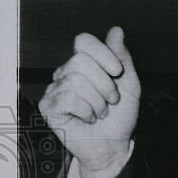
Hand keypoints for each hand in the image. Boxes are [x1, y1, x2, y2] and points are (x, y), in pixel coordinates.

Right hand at [38, 26, 140, 177]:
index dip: (103, 54)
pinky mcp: (49, 108)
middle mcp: (66, 73)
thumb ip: (122, 58)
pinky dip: (86, 111)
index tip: (117, 72)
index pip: (83, 41)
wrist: (114, 146)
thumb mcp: (129, 85)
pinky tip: (88, 119)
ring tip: (101, 113)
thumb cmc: (120, 117)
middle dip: (105, 84)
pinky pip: (68, 99)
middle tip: (111, 101)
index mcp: (84, 64)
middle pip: (80, 61)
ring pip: (76, 81)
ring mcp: (55, 90)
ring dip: (98, 102)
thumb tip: (116, 30)